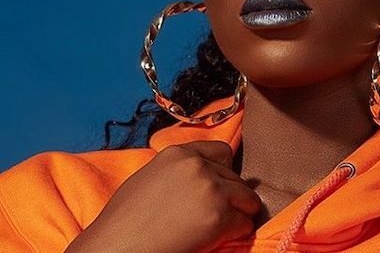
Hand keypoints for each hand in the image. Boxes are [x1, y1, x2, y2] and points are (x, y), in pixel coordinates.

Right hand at [65, 140, 260, 252]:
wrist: (116, 250)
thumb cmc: (124, 223)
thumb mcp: (150, 178)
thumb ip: (179, 171)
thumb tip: (206, 176)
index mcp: (177, 154)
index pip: (221, 151)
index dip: (222, 172)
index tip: (218, 187)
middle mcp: (196, 166)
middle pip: (236, 177)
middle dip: (230, 195)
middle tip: (214, 214)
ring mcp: (210, 189)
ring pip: (247, 198)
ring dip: (238, 213)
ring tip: (218, 227)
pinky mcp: (219, 216)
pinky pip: (244, 223)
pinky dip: (236, 234)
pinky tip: (216, 240)